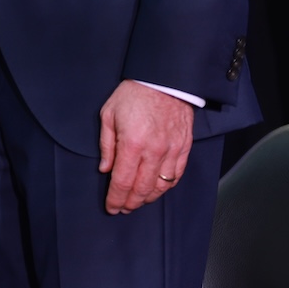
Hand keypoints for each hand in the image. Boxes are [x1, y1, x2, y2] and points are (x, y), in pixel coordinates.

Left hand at [98, 80, 194, 212]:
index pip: (122, 182)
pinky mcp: (184, 148)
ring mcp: (171, 151)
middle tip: (122, 208)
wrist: (163, 79)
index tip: (111, 207)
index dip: (116, 199)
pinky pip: (176, 175)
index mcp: (132, 144)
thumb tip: (104, 169)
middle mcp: (154, 152)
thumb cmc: (133, 94)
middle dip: (130, 203)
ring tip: (137, 201)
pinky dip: (166, 186)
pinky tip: (157, 189)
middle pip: (142, 189)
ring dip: (148, 198)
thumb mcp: (109, 114)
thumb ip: (106, 145)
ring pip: (161, 186)